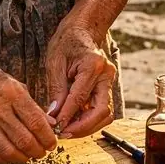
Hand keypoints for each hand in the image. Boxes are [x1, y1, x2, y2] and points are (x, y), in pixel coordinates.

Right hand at [0, 53, 56, 163]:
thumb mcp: (15, 84)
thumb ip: (33, 106)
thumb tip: (50, 124)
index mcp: (11, 93)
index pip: (35, 121)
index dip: (47, 137)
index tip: (52, 143)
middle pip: (24, 140)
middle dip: (39, 151)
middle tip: (43, 151)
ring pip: (9, 151)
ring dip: (24, 158)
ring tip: (30, 155)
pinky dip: (6, 161)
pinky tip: (12, 156)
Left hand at [45, 21, 115, 138]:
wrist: (82, 30)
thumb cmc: (66, 42)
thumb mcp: (55, 63)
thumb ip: (56, 89)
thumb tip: (54, 115)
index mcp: (93, 65)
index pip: (81, 98)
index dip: (68, 116)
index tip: (56, 127)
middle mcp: (106, 74)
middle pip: (102, 111)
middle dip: (83, 127)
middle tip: (64, 134)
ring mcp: (110, 81)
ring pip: (105, 114)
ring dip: (87, 126)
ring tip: (67, 130)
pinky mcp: (108, 87)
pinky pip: (101, 109)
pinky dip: (88, 119)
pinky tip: (73, 121)